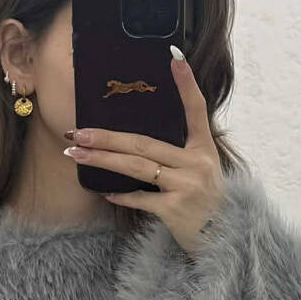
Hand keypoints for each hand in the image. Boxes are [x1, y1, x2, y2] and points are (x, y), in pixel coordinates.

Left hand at [62, 51, 224, 257]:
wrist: (225, 241)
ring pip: (136, 167)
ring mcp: (186, 185)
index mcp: (204, 150)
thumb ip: (180, 156)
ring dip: (102, 160)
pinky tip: (103, 191)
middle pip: (143, 143)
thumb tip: (139, 144)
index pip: (196, 110)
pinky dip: (120, 196)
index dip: (186, 84)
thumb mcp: (204, 173)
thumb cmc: (209, 205)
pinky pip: (140, 198)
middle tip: (77, 132)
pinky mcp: (175, 209)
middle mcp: (197, 163)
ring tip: (75, 154)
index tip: (175, 58)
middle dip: (106, 137)